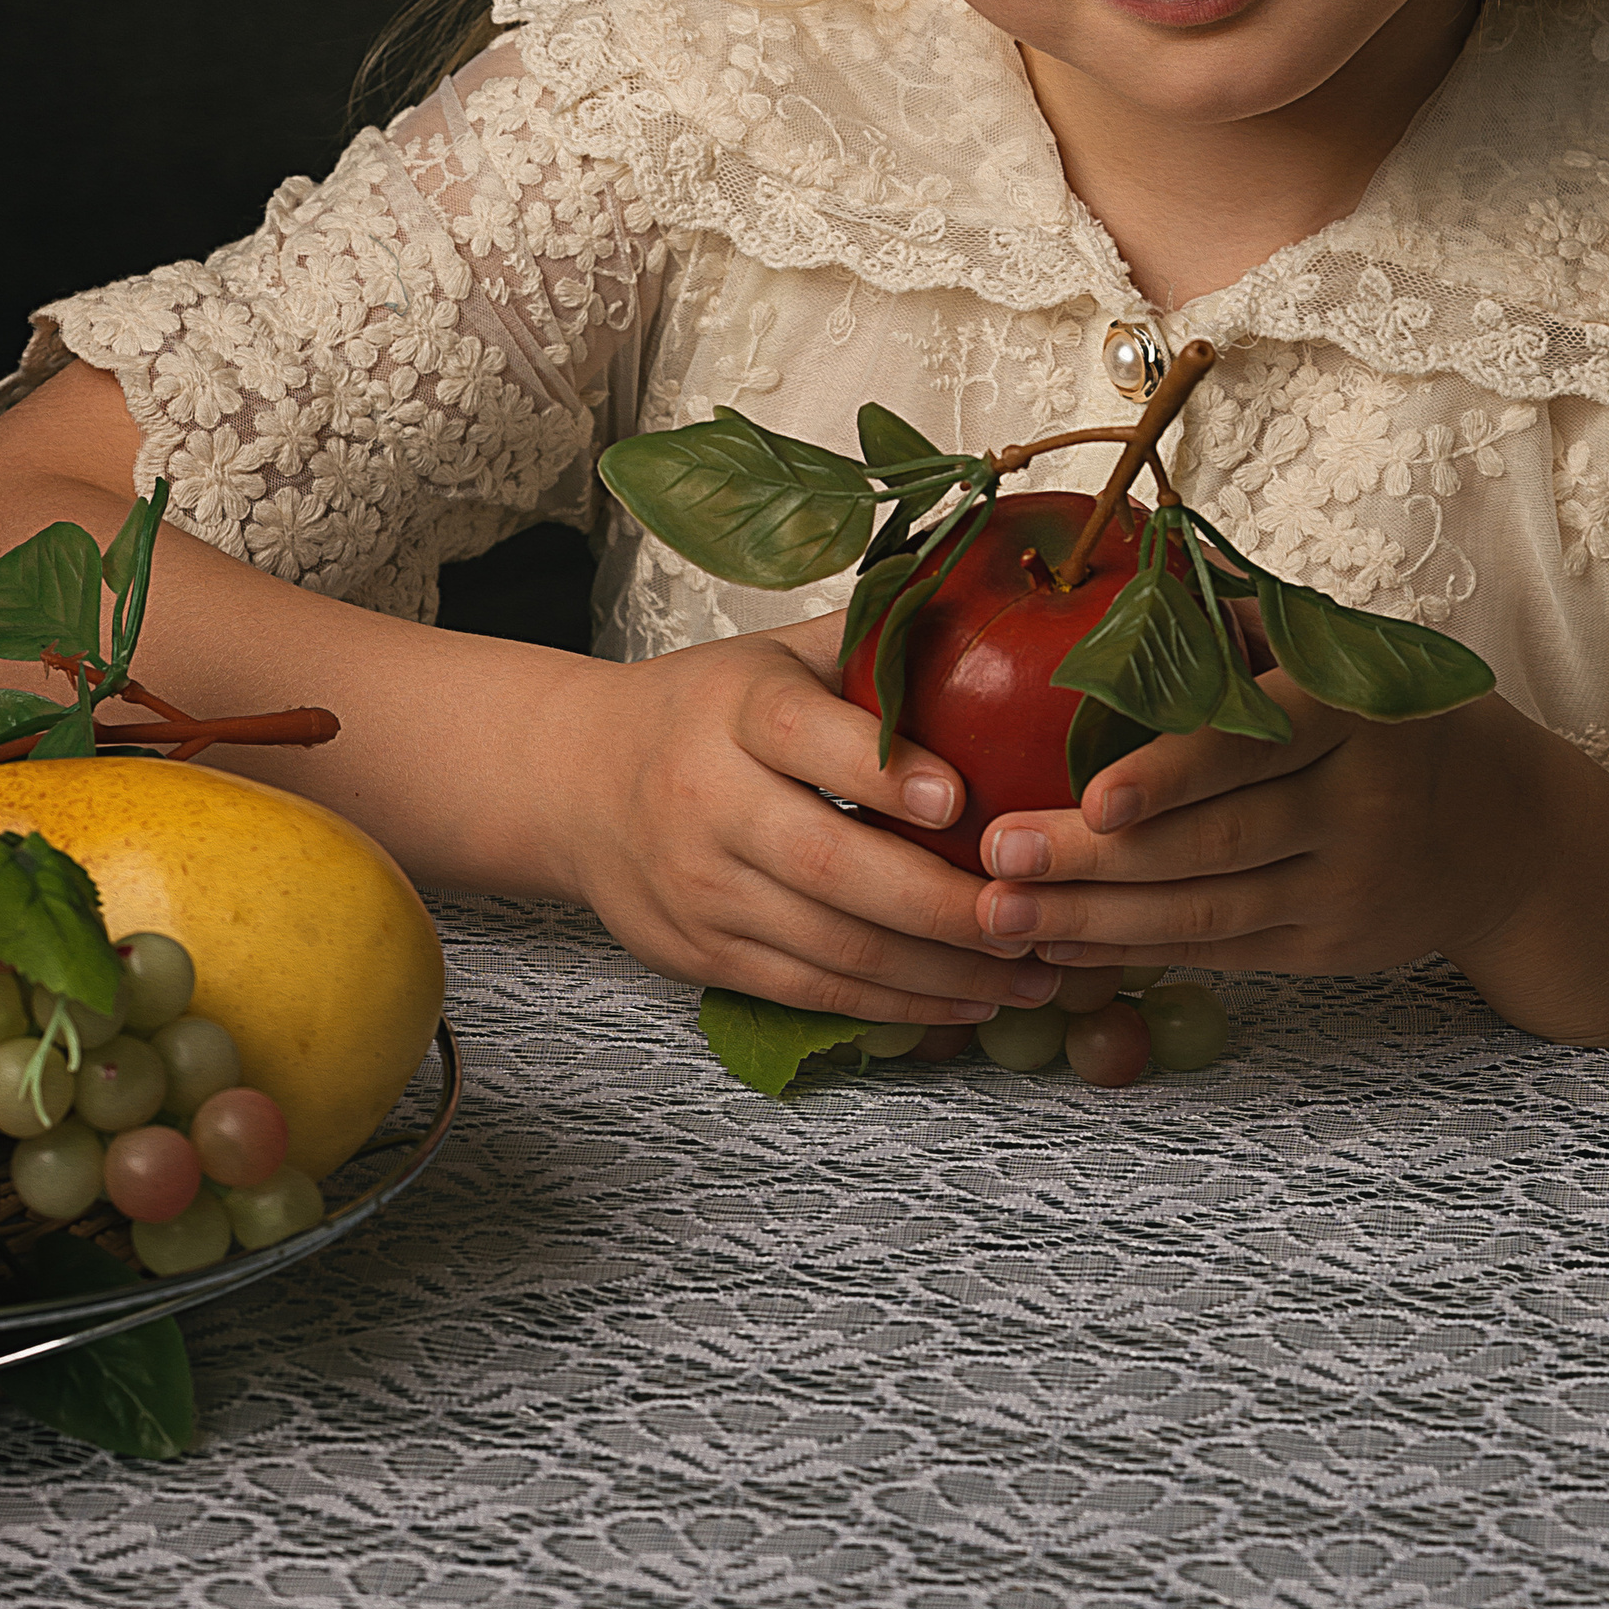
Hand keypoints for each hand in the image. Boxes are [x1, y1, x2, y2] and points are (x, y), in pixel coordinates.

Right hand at [549, 614, 1063, 1025]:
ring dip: (942, 971)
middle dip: (942, 902)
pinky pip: (812, 992)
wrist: (575, 783)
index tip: (956, 796)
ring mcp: (701, 887)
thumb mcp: (774, 652)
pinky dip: (899, 1007)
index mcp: (733, 710)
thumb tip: (991, 602)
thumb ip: (871, 638)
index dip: (880, 768)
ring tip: (1030, 969)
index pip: (804, 736)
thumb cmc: (704, 710)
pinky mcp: (701, 953)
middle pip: (829, 863)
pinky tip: (969, 1002)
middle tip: (1032, 910)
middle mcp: (708, 800)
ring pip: (831, 945)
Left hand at [968, 679, 1554, 975]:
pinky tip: (1059, 944)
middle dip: (1096, 858)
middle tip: (996, 855)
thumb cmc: (1401, 721)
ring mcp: (1345, 890)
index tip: (1095, 793)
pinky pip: (1218, 955)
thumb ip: (1249, 625)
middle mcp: (1357, 809)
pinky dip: (1133, 951)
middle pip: (1214, 843)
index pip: (1257, 746)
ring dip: (1094, 919)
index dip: (1175, 774)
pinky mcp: (1328, 950)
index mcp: (1356, 717)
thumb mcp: (1355, 656)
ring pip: (1207, 914)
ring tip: (999, 913)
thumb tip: (1129, 573)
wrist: (1513, 835)